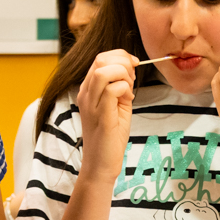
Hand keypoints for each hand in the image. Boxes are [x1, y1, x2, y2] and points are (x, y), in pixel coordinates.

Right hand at [77, 49, 136, 180]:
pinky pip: (111, 90)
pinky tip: (128, 101)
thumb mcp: (118, 105)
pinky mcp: (100, 116)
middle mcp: (85, 94)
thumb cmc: (110, 137)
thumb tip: (130, 70)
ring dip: (123, 75)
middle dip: (123, 62)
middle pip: (100, 60)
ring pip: (103, 71)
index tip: (134, 66)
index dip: (120, 56)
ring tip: (129, 90)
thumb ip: (121, 87)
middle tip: (132, 78)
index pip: (100, 58)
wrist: (101, 164)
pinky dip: (125, 90)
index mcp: (88, 89)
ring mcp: (91, 104)